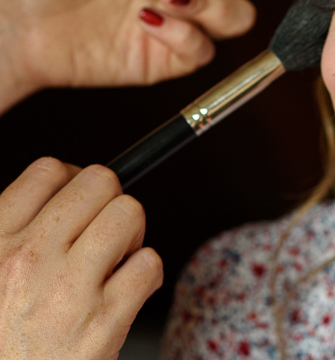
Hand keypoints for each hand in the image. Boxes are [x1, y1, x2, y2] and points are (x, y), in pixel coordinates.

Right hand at [0, 158, 160, 359]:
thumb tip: (68, 188)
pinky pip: (150, 263)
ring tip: (114, 260)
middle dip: (110, 202)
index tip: (80, 201)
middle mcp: (28, 259)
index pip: (49, 171)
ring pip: (130, 213)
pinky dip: (145, 274)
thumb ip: (21, 229)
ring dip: (131, 234)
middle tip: (102, 232)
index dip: (74, 179)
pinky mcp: (104, 321)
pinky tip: (124, 291)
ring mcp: (68, 290)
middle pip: (100, 183)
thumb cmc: (6, 333)